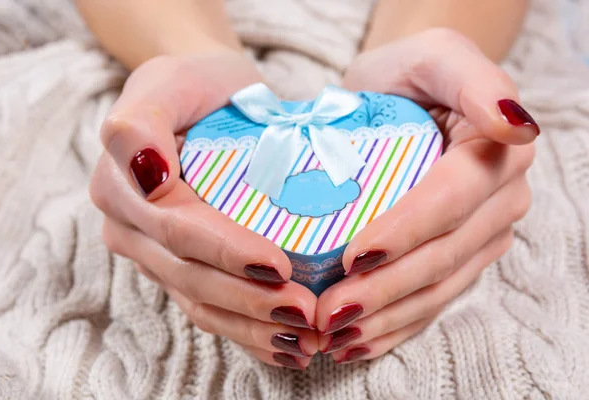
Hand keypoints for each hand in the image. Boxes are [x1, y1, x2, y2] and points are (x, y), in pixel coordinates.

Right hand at [90, 53, 319, 369]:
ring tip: (304, 339)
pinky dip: (246, 332)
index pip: (177, 230)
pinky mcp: (181, 267)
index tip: (278, 265)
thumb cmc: (192, 85)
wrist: (203, 95)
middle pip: (191, 276)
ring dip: (252, 327)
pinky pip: (209, 307)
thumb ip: (140, 121)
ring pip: (200, 302)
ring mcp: (156, 253)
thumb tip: (147, 171)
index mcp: (123, 187)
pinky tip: (285, 347)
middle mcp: (133, 228)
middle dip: (249, 301)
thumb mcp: (165, 82)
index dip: (226, 252)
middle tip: (306, 312)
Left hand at [315, 28, 536, 362]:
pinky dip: (396, 326)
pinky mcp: (461, 258)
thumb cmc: (407, 75)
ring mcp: (482, 235)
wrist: (402, 97)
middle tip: (330, 312)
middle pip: (443, 255)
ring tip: (336, 336)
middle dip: (386, 290)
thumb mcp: (434, 56)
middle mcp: (499, 200)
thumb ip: (474, 79)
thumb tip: (513, 125)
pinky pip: (434, 301)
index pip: (452, 199)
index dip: (407, 232)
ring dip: (387, 318)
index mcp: (496, 152)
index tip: (355, 256)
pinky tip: (360, 342)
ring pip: (438, 289)